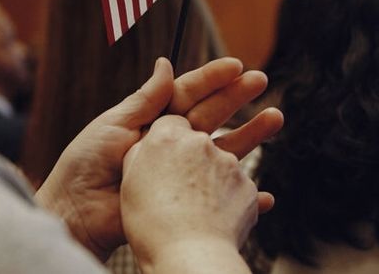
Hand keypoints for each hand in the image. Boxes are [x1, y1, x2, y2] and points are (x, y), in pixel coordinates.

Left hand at [34, 57, 281, 259]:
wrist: (75, 212)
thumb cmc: (85, 164)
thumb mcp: (114, 123)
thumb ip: (146, 99)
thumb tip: (166, 63)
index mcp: (153, 120)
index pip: (188, 94)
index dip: (211, 80)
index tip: (235, 65)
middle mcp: (171, 144)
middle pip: (212, 116)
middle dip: (237, 98)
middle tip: (261, 80)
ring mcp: (180, 173)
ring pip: (222, 152)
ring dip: (250, 137)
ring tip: (275, 119)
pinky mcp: (185, 201)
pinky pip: (220, 198)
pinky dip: (245, 198)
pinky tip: (265, 193)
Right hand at [121, 115, 259, 272]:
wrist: (188, 256)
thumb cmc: (150, 222)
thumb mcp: (131, 181)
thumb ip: (140, 153)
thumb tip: (148, 143)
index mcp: (168, 137)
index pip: (170, 123)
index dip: (167, 141)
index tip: (164, 159)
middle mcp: (202, 142)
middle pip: (198, 140)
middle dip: (192, 157)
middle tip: (181, 185)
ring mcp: (229, 163)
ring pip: (219, 165)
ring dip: (210, 180)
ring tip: (195, 211)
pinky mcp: (247, 186)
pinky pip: (236, 188)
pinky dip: (226, 200)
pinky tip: (212, 220)